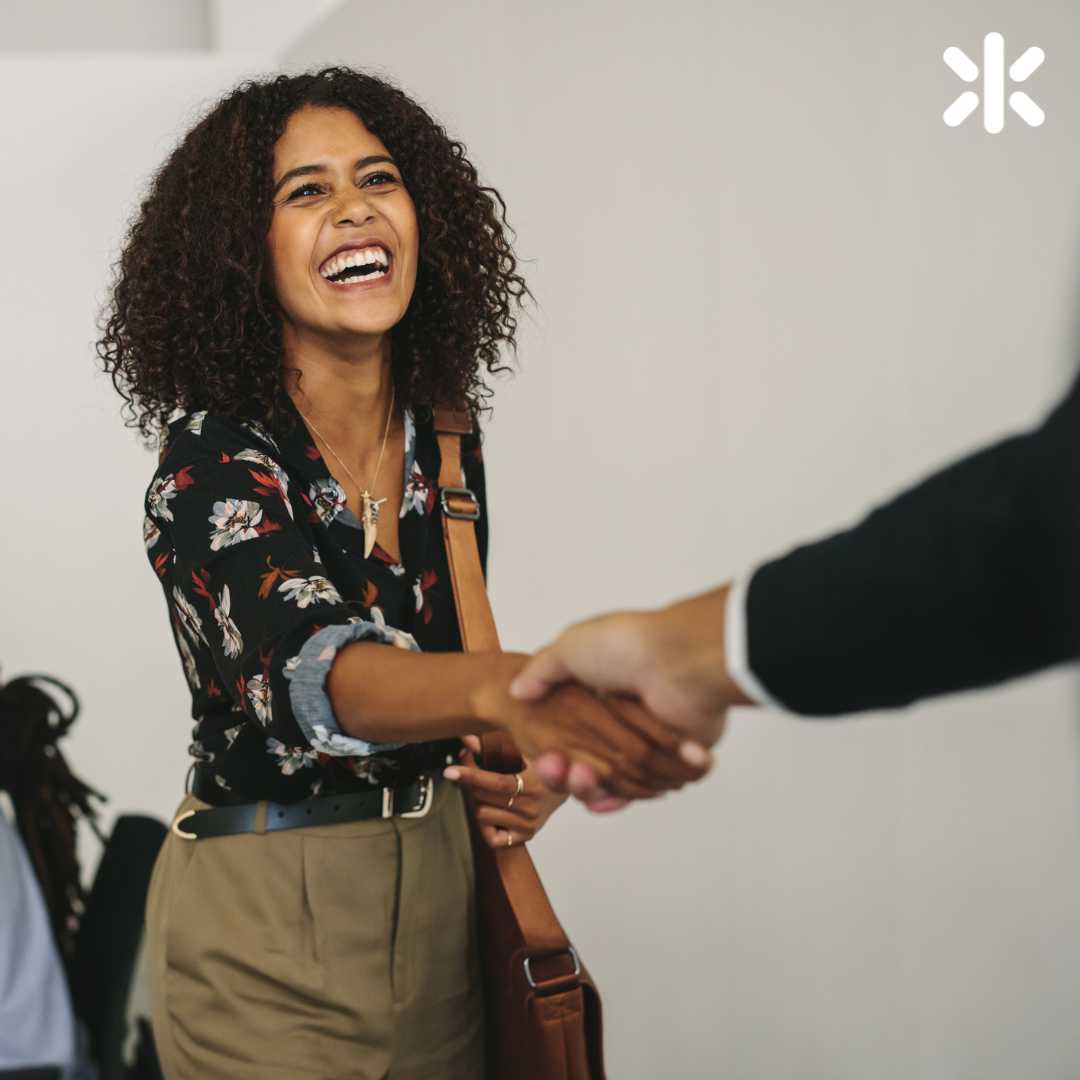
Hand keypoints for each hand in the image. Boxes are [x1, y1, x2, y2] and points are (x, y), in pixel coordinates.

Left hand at [444, 735, 567, 847]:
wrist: (566, 785)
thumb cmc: (538, 765)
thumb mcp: (520, 750)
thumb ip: (493, 745)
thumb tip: (467, 740)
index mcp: (534, 783)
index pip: (497, 783)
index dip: (472, 776)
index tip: (451, 771)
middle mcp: (533, 807)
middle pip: (485, 798)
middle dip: (471, 784)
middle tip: (470, 773)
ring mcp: (529, 824)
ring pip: (483, 816)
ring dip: (478, 803)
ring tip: (488, 793)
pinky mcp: (525, 837)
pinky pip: (492, 837)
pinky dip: (486, 825)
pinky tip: (493, 811)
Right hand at [470, 655, 711, 800]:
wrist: (677, 658)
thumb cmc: (624, 646)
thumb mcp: (570, 647)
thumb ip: (543, 669)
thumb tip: (518, 690)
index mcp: (609, 693)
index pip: (578, 734)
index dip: (558, 753)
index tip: (544, 758)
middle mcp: (634, 716)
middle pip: (597, 761)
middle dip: (572, 773)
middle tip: (557, 769)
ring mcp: (659, 737)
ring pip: (623, 780)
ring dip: (595, 786)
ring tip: (579, 778)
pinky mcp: (683, 755)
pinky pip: (655, 787)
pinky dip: (628, 797)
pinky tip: (601, 800)